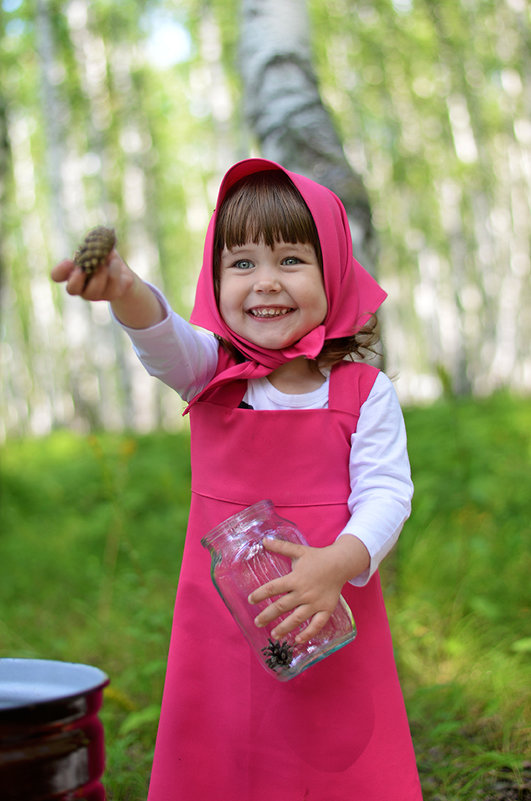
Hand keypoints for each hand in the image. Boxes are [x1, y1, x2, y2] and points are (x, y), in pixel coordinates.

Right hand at [51, 251, 164, 327]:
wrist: (123, 272)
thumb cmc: (105, 256)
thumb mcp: (98, 245)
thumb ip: (93, 241)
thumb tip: (93, 238)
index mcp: (73, 272)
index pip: (57, 275)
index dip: (60, 270)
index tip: (68, 261)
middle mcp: (82, 286)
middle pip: (71, 290)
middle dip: (76, 279)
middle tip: (83, 269)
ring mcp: (96, 293)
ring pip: (92, 291)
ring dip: (98, 275)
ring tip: (104, 263)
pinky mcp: (112, 294)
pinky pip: (111, 287)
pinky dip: (114, 271)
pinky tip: (115, 262)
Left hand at [248, 535, 369, 642]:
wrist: (340, 563)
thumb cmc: (317, 557)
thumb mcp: (298, 550)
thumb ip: (280, 547)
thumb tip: (263, 540)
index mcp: (295, 578)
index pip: (273, 587)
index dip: (260, 594)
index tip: (251, 600)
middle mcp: (303, 592)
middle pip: (282, 606)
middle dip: (267, 615)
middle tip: (257, 622)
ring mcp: (315, 602)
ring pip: (297, 618)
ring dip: (284, 628)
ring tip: (274, 635)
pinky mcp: (326, 609)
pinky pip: (317, 624)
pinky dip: (308, 633)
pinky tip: (298, 640)